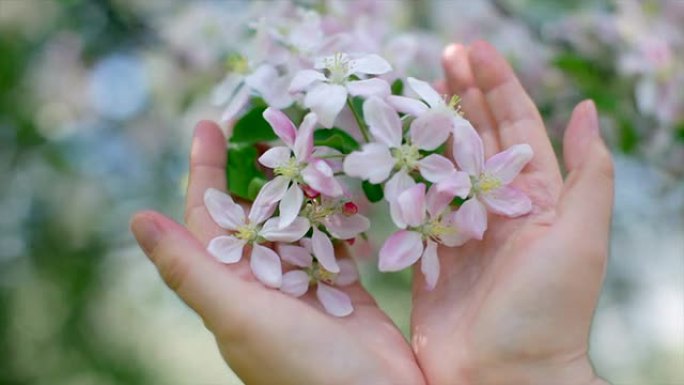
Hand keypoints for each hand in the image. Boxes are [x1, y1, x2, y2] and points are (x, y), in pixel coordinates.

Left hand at [130, 124, 424, 384]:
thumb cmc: (299, 367)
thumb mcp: (237, 314)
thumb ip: (190, 270)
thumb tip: (138, 219)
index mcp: (230, 284)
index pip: (208, 216)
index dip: (206, 170)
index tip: (210, 124)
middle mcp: (264, 280)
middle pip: (256, 211)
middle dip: (260, 169)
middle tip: (274, 123)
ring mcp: (307, 283)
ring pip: (299, 220)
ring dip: (303, 185)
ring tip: (313, 143)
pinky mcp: (346, 287)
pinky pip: (338, 240)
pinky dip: (341, 213)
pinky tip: (347, 185)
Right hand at [410, 41, 612, 384]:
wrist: (503, 377)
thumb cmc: (549, 311)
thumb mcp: (581, 238)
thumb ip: (588, 175)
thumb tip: (586, 110)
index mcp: (537, 197)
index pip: (517, 126)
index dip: (497, 85)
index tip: (473, 50)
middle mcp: (498, 206)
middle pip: (478, 136)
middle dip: (462, 94)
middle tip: (441, 57)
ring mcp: (460, 227)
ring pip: (444, 163)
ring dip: (431, 125)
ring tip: (413, 90)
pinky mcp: (427, 252)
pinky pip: (414, 204)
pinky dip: (404, 173)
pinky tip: (392, 148)